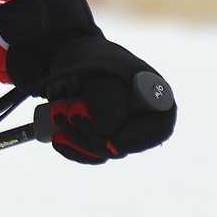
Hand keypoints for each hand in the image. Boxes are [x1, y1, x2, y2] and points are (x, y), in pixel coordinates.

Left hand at [0, 0, 176, 163]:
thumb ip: (109, 101)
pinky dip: (71, 149)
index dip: (135, 139)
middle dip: (91, 135)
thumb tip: (108, 134)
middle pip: (123, 145)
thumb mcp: (100, 74)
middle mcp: (143, 119)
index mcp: (156, 98)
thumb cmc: (92, 61)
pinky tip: (58, 138)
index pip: (158, 128)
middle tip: (69, 113)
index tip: (110, 141)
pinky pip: (90, 156)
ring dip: (76, 138)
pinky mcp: (102, 140)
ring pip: (102, 152)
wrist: (71, 60)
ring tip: (58, 112)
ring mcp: (122, 132)